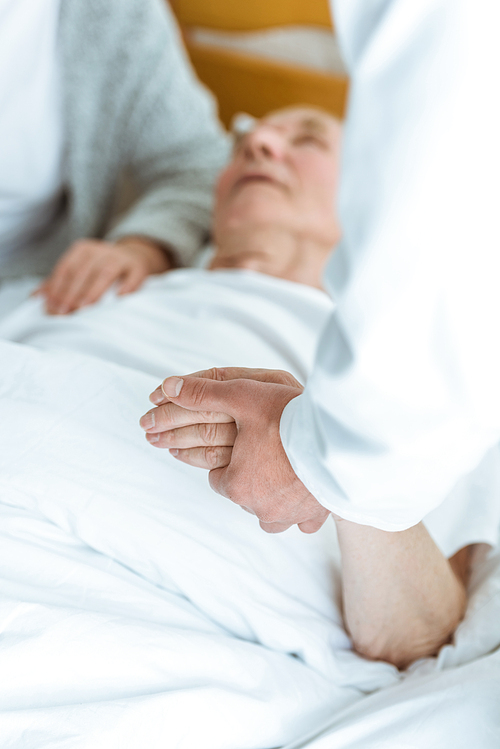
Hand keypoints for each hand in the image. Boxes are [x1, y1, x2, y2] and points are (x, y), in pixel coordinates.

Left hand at [34, 236, 171, 313]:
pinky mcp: (139, 267)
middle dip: (71, 293)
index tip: (50, 307)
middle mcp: (101, 250)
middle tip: (64, 313)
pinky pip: (133, 276)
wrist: (134, 255)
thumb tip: (35, 298)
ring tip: (84, 308)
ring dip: (93, 291)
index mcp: (82, 250)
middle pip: (83, 272)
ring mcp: (121, 258)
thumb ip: (58, 282)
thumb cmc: (101, 267)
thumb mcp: (79, 269)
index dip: (57, 287)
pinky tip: (120, 298)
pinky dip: (127, 286)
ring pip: (105, 273)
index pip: (66, 269)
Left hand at [139, 367, 330, 533]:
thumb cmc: (290, 416)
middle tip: (259, 458)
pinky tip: (305, 497)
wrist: (341, 439)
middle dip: (246, 480)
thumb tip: (167, 387)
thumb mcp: (242, 396)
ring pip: (269, 515)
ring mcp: (287, 516)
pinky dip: (301, 512)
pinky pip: (302, 522)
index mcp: (235, 484)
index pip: (217, 476)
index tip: (238, 448)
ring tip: (280, 479)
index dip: (226, 460)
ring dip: (271, 499)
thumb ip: (203, 393)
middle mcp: (258, 508)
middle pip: (243, 495)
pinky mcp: (313, 516)